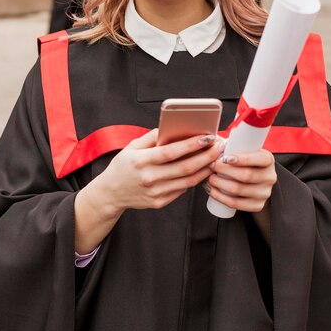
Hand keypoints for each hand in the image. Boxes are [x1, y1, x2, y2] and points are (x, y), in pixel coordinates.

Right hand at [95, 128, 225, 214]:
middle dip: (207, 156)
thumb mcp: (131, 147)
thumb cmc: (122, 167)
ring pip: (188, 181)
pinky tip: (203, 170)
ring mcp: (156, 193)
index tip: (207, 137)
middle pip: (185, 167)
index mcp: (141, 161)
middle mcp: (149, 178)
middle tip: (220, 147)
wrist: (111, 193)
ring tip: (216, 157)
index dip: (192, 145)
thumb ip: (152, 137)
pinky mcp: (160, 202)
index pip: (171, 152)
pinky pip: (182, 190)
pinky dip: (195, 179)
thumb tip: (172, 128)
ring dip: (206, 168)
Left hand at [206, 149, 276, 212]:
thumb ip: (235, 146)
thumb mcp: (247, 152)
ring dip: (220, 184)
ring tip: (210, 178)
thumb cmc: (246, 162)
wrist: (256, 182)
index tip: (225, 158)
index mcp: (269, 160)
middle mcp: (270, 177)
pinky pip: (237, 204)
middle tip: (212, 166)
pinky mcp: (257, 205)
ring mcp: (265, 193)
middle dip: (225, 170)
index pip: (260, 159)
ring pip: (239, 190)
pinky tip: (212, 191)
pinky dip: (221, 197)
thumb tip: (215, 143)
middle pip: (246, 175)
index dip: (243, 159)